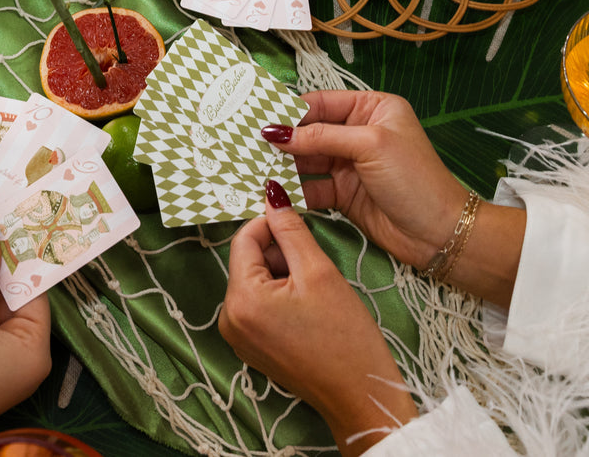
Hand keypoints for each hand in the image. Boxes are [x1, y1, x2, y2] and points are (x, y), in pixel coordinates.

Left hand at [220, 181, 415, 454]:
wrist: (360, 394)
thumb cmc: (344, 335)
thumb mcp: (319, 272)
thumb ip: (291, 230)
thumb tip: (270, 194)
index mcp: (240, 299)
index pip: (244, 239)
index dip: (270, 222)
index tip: (296, 219)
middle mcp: (228, 319)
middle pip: (248, 262)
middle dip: (279, 253)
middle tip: (314, 264)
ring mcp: (237, 337)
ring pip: (254, 282)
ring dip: (281, 274)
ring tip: (315, 289)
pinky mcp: (251, 348)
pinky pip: (257, 306)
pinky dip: (279, 296)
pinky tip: (308, 307)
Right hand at [266, 91, 525, 306]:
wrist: (438, 233)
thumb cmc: (412, 177)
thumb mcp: (369, 145)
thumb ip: (321, 136)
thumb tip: (275, 132)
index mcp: (372, 108)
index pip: (322, 103)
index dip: (290, 111)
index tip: (257, 118)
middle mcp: (358, 133)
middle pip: (310, 131)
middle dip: (282, 140)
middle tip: (245, 143)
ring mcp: (349, 165)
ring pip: (306, 160)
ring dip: (282, 165)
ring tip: (250, 167)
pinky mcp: (343, 194)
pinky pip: (310, 186)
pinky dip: (292, 189)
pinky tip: (270, 191)